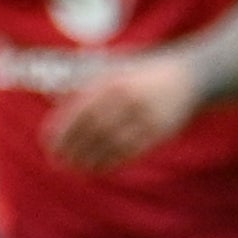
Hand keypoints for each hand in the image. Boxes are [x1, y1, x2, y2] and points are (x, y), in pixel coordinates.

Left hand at [43, 57, 207, 172]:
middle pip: (92, 128)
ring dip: (88, 159)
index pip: (80, 109)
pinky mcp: (160, 131)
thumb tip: (55, 99)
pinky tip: (97, 169)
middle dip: (71, 147)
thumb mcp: (116, 68)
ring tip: (73, 168)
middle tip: (56, 160)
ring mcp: (146, 115)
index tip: (47, 142)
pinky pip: (131, 151)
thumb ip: (88, 83)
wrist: (190, 76)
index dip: (62, 129)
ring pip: (110, 143)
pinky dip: (111, 162)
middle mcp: (128, 97)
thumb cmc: (144, 73)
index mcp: (114, 80)